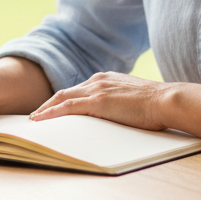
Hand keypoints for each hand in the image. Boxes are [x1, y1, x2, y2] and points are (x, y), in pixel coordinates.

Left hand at [29, 72, 172, 130]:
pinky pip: (67, 107)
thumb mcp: (133, 101)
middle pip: (65, 92)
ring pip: (62, 98)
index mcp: (106, 79)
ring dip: (45, 109)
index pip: (77, 90)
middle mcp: (98, 80)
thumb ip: (119, 104)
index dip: (62, 100)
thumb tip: (115, 116)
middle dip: (48, 104)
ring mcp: (97, 89)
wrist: (167, 101)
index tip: (52, 109)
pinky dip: (51, 112)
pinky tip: (40, 120)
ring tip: (34, 120)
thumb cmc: (156, 106)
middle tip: (36, 116)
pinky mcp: (97, 102)